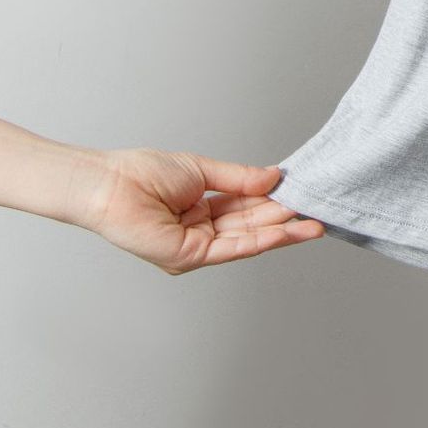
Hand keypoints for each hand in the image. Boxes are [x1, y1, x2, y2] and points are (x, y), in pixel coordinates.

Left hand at [71, 147, 324, 273]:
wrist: (110, 184)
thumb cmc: (142, 174)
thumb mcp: (202, 170)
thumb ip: (240, 178)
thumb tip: (274, 178)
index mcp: (201, 210)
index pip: (246, 207)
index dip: (274, 201)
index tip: (302, 194)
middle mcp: (200, 233)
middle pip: (251, 226)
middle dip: (285, 219)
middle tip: (317, 211)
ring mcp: (195, 247)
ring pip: (248, 239)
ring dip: (282, 232)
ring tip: (313, 223)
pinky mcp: (189, 257)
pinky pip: (233, 248)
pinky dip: (262, 239)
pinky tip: (286, 230)